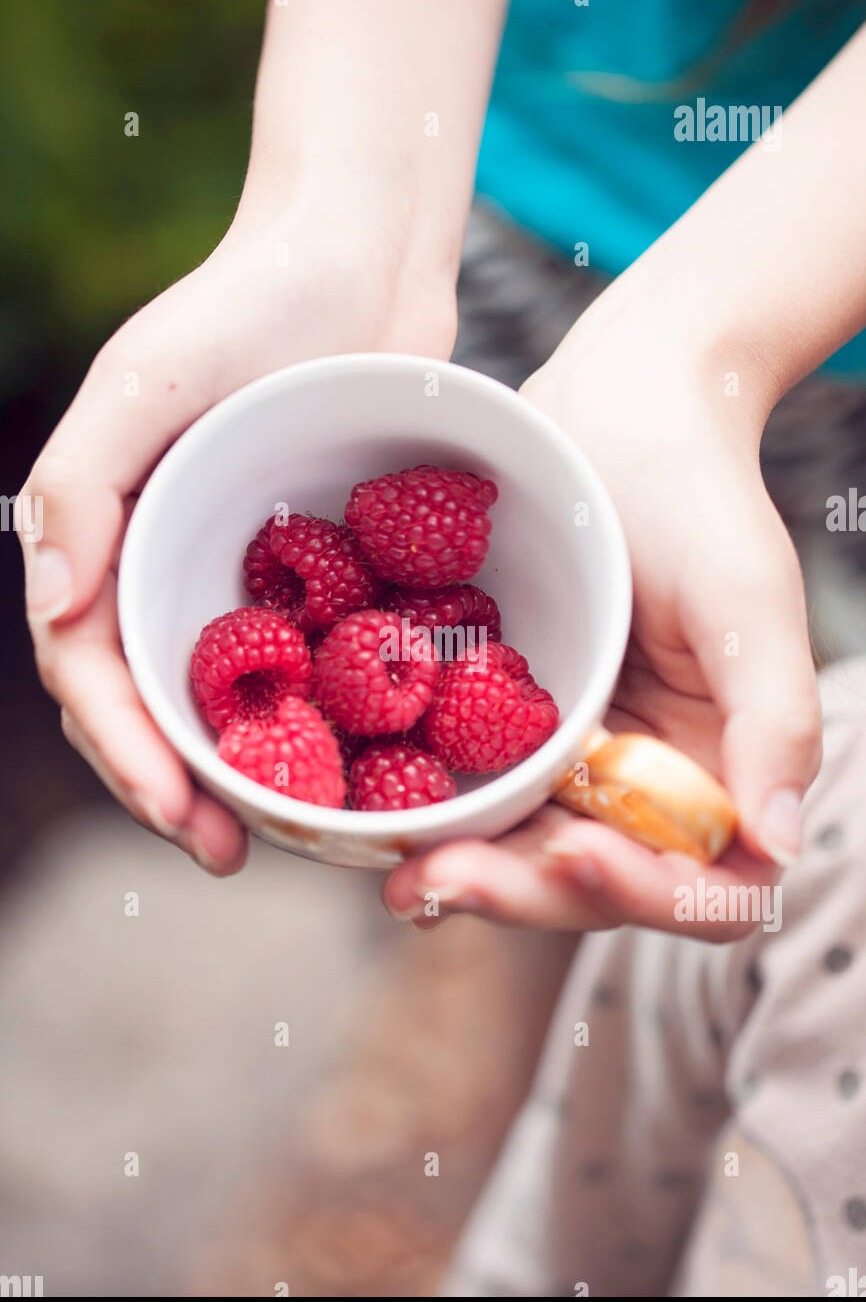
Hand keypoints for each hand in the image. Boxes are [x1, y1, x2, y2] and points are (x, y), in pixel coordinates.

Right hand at [21, 211, 454, 873]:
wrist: (361, 257)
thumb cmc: (248, 301)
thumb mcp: (147, 379)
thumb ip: (81, 488)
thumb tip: (54, 614)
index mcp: (110, 535)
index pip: (93, 671)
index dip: (126, 752)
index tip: (179, 813)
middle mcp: (167, 565)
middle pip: (150, 704)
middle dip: (175, 788)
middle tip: (225, 852)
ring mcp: (241, 575)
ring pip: (223, 700)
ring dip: (241, 777)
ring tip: (280, 836)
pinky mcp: (315, 574)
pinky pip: (306, 663)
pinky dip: (314, 722)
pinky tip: (350, 768)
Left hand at [385, 297, 821, 937]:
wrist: (618, 407)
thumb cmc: (698, 490)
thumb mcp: (749, 595)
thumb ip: (775, 720)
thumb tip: (780, 848)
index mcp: (719, 766)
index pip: (701, 883)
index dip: (645, 894)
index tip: (576, 853)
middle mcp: (646, 778)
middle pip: (595, 884)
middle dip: (522, 892)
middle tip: (440, 878)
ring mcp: (575, 755)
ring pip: (526, 852)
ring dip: (468, 872)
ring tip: (400, 873)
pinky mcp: (513, 722)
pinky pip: (479, 786)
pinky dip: (439, 815)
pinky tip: (384, 825)